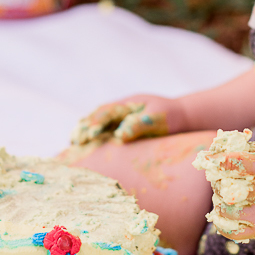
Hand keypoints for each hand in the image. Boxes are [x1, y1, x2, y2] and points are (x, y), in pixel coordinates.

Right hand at [71, 95, 185, 145]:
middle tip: (74, 140)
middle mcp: (120, 110)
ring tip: (73, 143)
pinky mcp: (121, 130)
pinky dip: (93, 139)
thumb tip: (120, 134)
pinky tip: (85, 149)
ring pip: (96, 123)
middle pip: (96, 116)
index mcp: (128, 104)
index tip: (88, 136)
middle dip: (84, 127)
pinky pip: (104, 133)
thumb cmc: (171, 117)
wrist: (182, 118)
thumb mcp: (158, 119)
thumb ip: (140, 124)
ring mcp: (120, 119)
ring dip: (84, 131)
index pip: (107, 112)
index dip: (96, 122)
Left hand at [194, 131, 254, 239]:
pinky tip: (220, 213)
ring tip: (221, 195)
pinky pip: (234, 232)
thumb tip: (217, 148)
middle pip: (226, 188)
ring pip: (226, 211)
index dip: (217, 161)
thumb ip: (247, 147)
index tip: (207, 159)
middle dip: (216, 181)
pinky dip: (221, 224)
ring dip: (218, 201)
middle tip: (216, 178)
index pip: (235, 163)